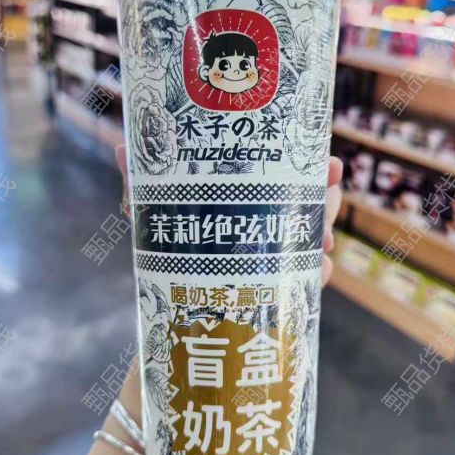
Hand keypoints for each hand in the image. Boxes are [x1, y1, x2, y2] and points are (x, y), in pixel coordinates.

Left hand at [115, 145, 341, 287]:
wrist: (168, 306)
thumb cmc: (163, 248)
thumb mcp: (152, 213)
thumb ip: (139, 185)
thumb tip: (122, 148)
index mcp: (239, 198)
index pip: (280, 173)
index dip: (308, 165)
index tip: (330, 163)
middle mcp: (261, 221)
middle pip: (304, 202)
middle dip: (322, 195)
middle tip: (331, 186)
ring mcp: (270, 255)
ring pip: (309, 238)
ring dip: (320, 234)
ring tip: (323, 240)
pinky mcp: (273, 287)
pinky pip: (303, 279)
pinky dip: (316, 274)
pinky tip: (321, 269)